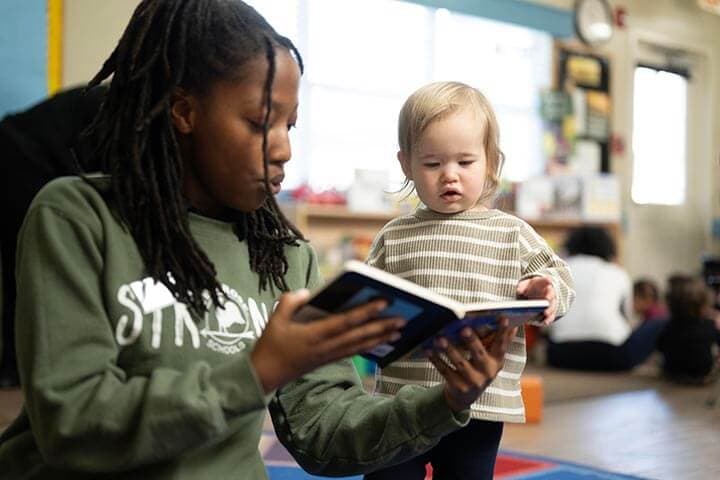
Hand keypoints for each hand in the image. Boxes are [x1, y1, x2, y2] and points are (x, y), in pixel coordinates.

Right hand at [250, 289, 405, 392]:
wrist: (265, 374)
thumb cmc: (270, 344)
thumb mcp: (274, 319)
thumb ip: (290, 301)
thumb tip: (307, 292)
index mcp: (313, 335)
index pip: (345, 322)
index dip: (365, 312)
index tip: (382, 302)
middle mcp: (325, 347)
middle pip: (359, 335)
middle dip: (382, 326)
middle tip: (403, 318)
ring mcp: (329, 355)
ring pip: (360, 345)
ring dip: (381, 337)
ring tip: (399, 329)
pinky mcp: (329, 360)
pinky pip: (354, 352)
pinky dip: (370, 346)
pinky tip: (381, 341)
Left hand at [426, 320, 516, 412]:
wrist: (465, 396)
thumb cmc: (479, 369)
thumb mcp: (492, 358)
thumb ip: (501, 342)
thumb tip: (515, 325)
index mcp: (497, 362)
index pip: (501, 345)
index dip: (503, 332)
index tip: (503, 318)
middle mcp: (487, 373)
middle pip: (479, 355)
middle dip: (472, 341)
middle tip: (464, 329)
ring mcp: (473, 382)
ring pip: (460, 363)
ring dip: (449, 350)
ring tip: (439, 338)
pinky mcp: (458, 387)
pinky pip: (445, 371)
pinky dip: (436, 360)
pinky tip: (428, 349)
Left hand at [517, 276, 556, 324]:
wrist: (532, 296)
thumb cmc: (528, 289)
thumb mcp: (524, 285)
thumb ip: (522, 287)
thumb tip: (519, 291)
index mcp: (541, 284)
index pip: (544, 281)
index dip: (546, 280)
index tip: (549, 280)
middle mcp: (548, 293)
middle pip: (550, 294)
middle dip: (549, 296)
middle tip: (546, 299)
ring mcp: (550, 302)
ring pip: (552, 306)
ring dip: (549, 310)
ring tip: (545, 313)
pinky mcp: (550, 312)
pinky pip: (551, 316)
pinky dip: (548, 319)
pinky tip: (545, 322)